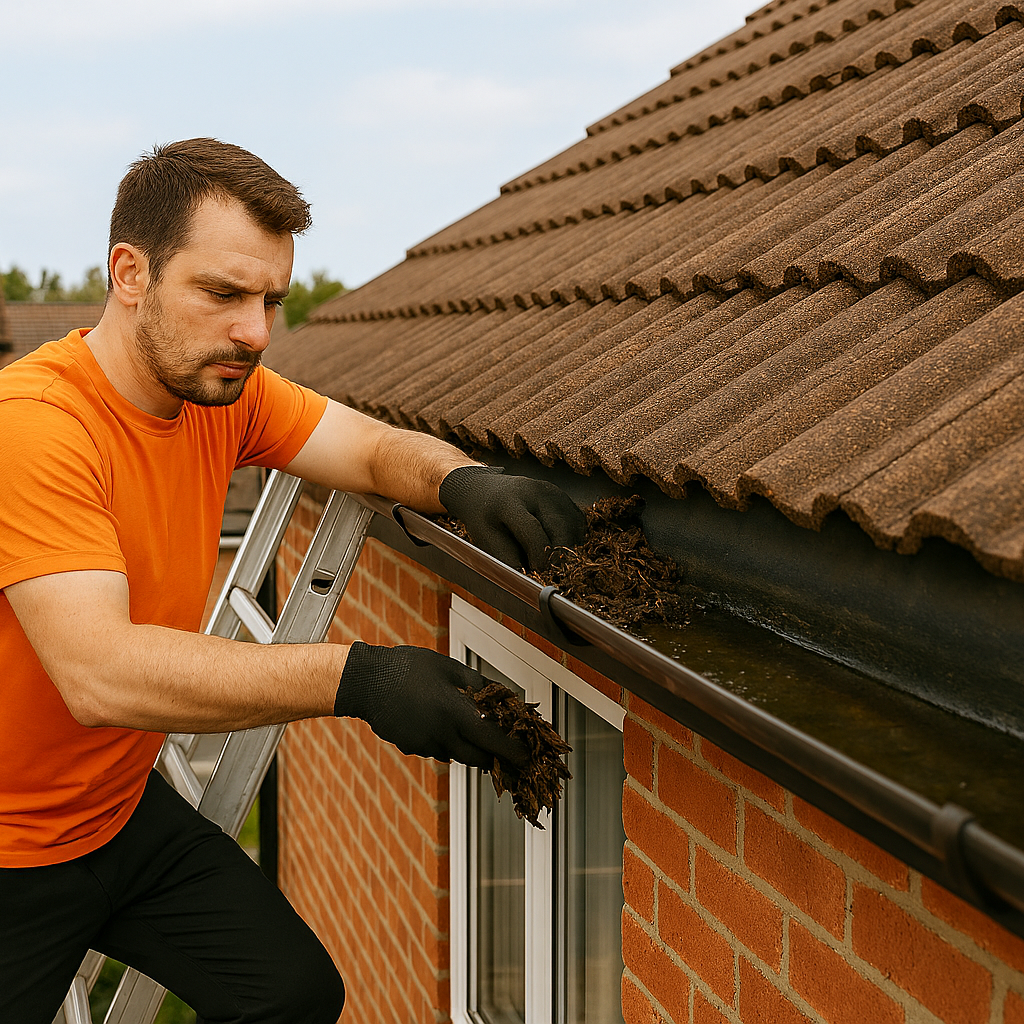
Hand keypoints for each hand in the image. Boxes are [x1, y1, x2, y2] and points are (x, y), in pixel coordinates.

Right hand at [334, 643, 528, 768]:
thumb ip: (479, 685)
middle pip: (480, 758)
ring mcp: (426, 745)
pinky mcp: (413, 747)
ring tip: (476, 732)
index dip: (515, 751)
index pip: (494, 741)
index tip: (529, 756)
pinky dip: (448, 743)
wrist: (366, 682)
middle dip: (497, 757)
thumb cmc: (407, 669)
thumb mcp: (448, 668)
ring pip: (459, 755)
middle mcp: (442, 735)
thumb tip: (505, 696)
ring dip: (473, 749)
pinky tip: (443, 725)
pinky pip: (439, 750)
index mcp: (455, 713)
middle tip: (510, 752)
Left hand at [439, 466, 585, 569]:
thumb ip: (507, 558)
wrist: (485, 491)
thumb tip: (529, 582)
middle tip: (554, 571)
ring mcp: (553, 491)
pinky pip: (578, 522)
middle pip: (560, 526)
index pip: (532, 530)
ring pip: (574, 526)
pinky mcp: (564, 496)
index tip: (541, 572)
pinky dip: (573, 538)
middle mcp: (535, 491)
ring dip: (570, 547)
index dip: (540, 555)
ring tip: (555, 560)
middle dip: (561, 553)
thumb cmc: (485, 520)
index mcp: (510, 501)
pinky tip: (560, 548)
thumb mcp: (487, 539)